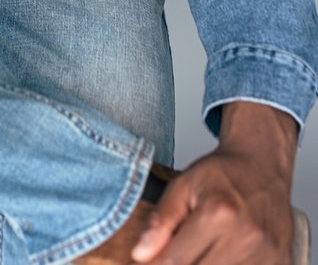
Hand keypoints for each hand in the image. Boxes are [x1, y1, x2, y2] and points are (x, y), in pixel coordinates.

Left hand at [131, 103, 297, 263]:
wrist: (262, 167)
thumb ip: (160, 220)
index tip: (144, 263)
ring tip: (200, 250)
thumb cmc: (222, 174)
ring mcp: (268, 254)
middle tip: (173, 254)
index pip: (175, 260)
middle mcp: (246, 236)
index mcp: (218, 213)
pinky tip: (221, 255)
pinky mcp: (281, 263)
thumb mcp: (182, 185)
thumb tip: (141, 255)